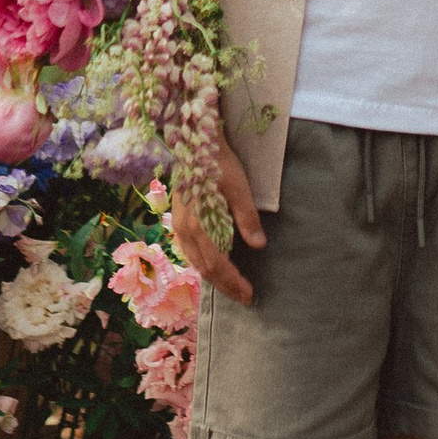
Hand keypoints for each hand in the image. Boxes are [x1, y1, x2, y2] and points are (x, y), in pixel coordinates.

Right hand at [173, 123, 264, 303]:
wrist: (193, 140)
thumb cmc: (217, 161)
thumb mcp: (238, 187)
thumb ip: (247, 217)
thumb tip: (259, 246)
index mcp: (199, 225)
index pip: (218, 265)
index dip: (233, 283)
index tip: (249, 295)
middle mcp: (185, 230)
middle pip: (205, 269)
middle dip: (225, 286)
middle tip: (244, 297)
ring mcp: (178, 225)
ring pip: (195, 261)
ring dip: (213, 277)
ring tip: (230, 286)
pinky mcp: (178, 218)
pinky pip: (189, 251)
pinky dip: (202, 263)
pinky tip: (212, 264)